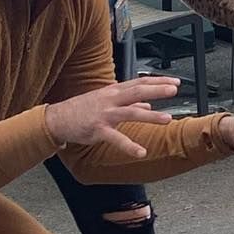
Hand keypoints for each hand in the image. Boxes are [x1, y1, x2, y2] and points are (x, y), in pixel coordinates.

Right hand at [46, 77, 180, 158]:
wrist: (58, 118)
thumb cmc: (84, 109)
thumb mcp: (107, 101)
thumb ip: (128, 103)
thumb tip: (148, 104)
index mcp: (114, 91)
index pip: (140, 82)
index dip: (158, 81)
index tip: (175, 81)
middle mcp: (111, 99)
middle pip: (138, 91)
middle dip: (157, 89)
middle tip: (174, 89)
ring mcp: (105, 114)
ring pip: (132, 112)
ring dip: (151, 116)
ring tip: (167, 119)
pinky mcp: (98, 129)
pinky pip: (117, 138)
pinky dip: (129, 146)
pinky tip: (141, 152)